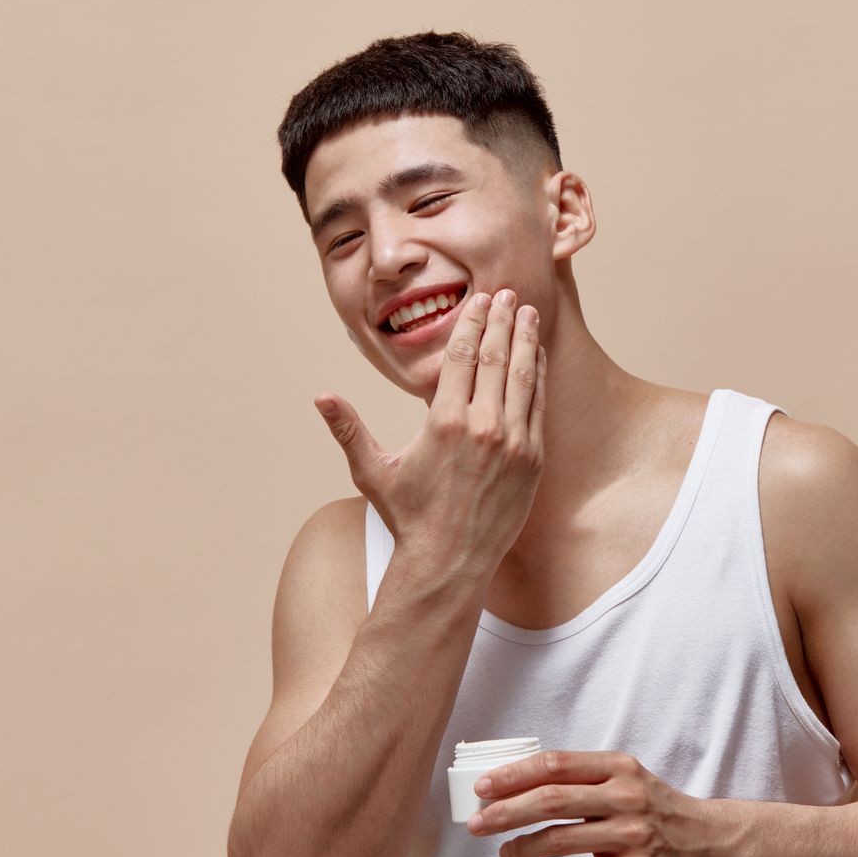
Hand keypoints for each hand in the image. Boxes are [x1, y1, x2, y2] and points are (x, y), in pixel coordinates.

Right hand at [314, 288, 544, 572]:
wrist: (450, 562)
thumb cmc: (409, 516)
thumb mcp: (374, 471)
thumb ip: (349, 430)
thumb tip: (320, 397)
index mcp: (443, 422)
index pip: (461, 356)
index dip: (472, 322)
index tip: (480, 300)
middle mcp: (482, 427)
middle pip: (494, 357)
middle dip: (501, 321)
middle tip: (507, 294)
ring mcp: (513, 443)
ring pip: (522, 377)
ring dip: (524, 340)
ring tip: (527, 314)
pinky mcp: (533, 460)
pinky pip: (537, 407)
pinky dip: (537, 377)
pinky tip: (536, 357)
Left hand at [466, 750, 717, 856]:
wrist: (710, 844)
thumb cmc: (657, 811)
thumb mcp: (626, 779)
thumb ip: (583, 779)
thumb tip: (517, 785)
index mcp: (617, 767)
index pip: (555, 764)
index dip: (513, 775)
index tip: (482, 787)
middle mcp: (624, 796)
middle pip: (551, 800)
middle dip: (506, 811)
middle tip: (477, 823)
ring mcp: (631, 834)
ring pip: (561, 839)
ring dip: (522, 847)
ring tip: (504, 853)